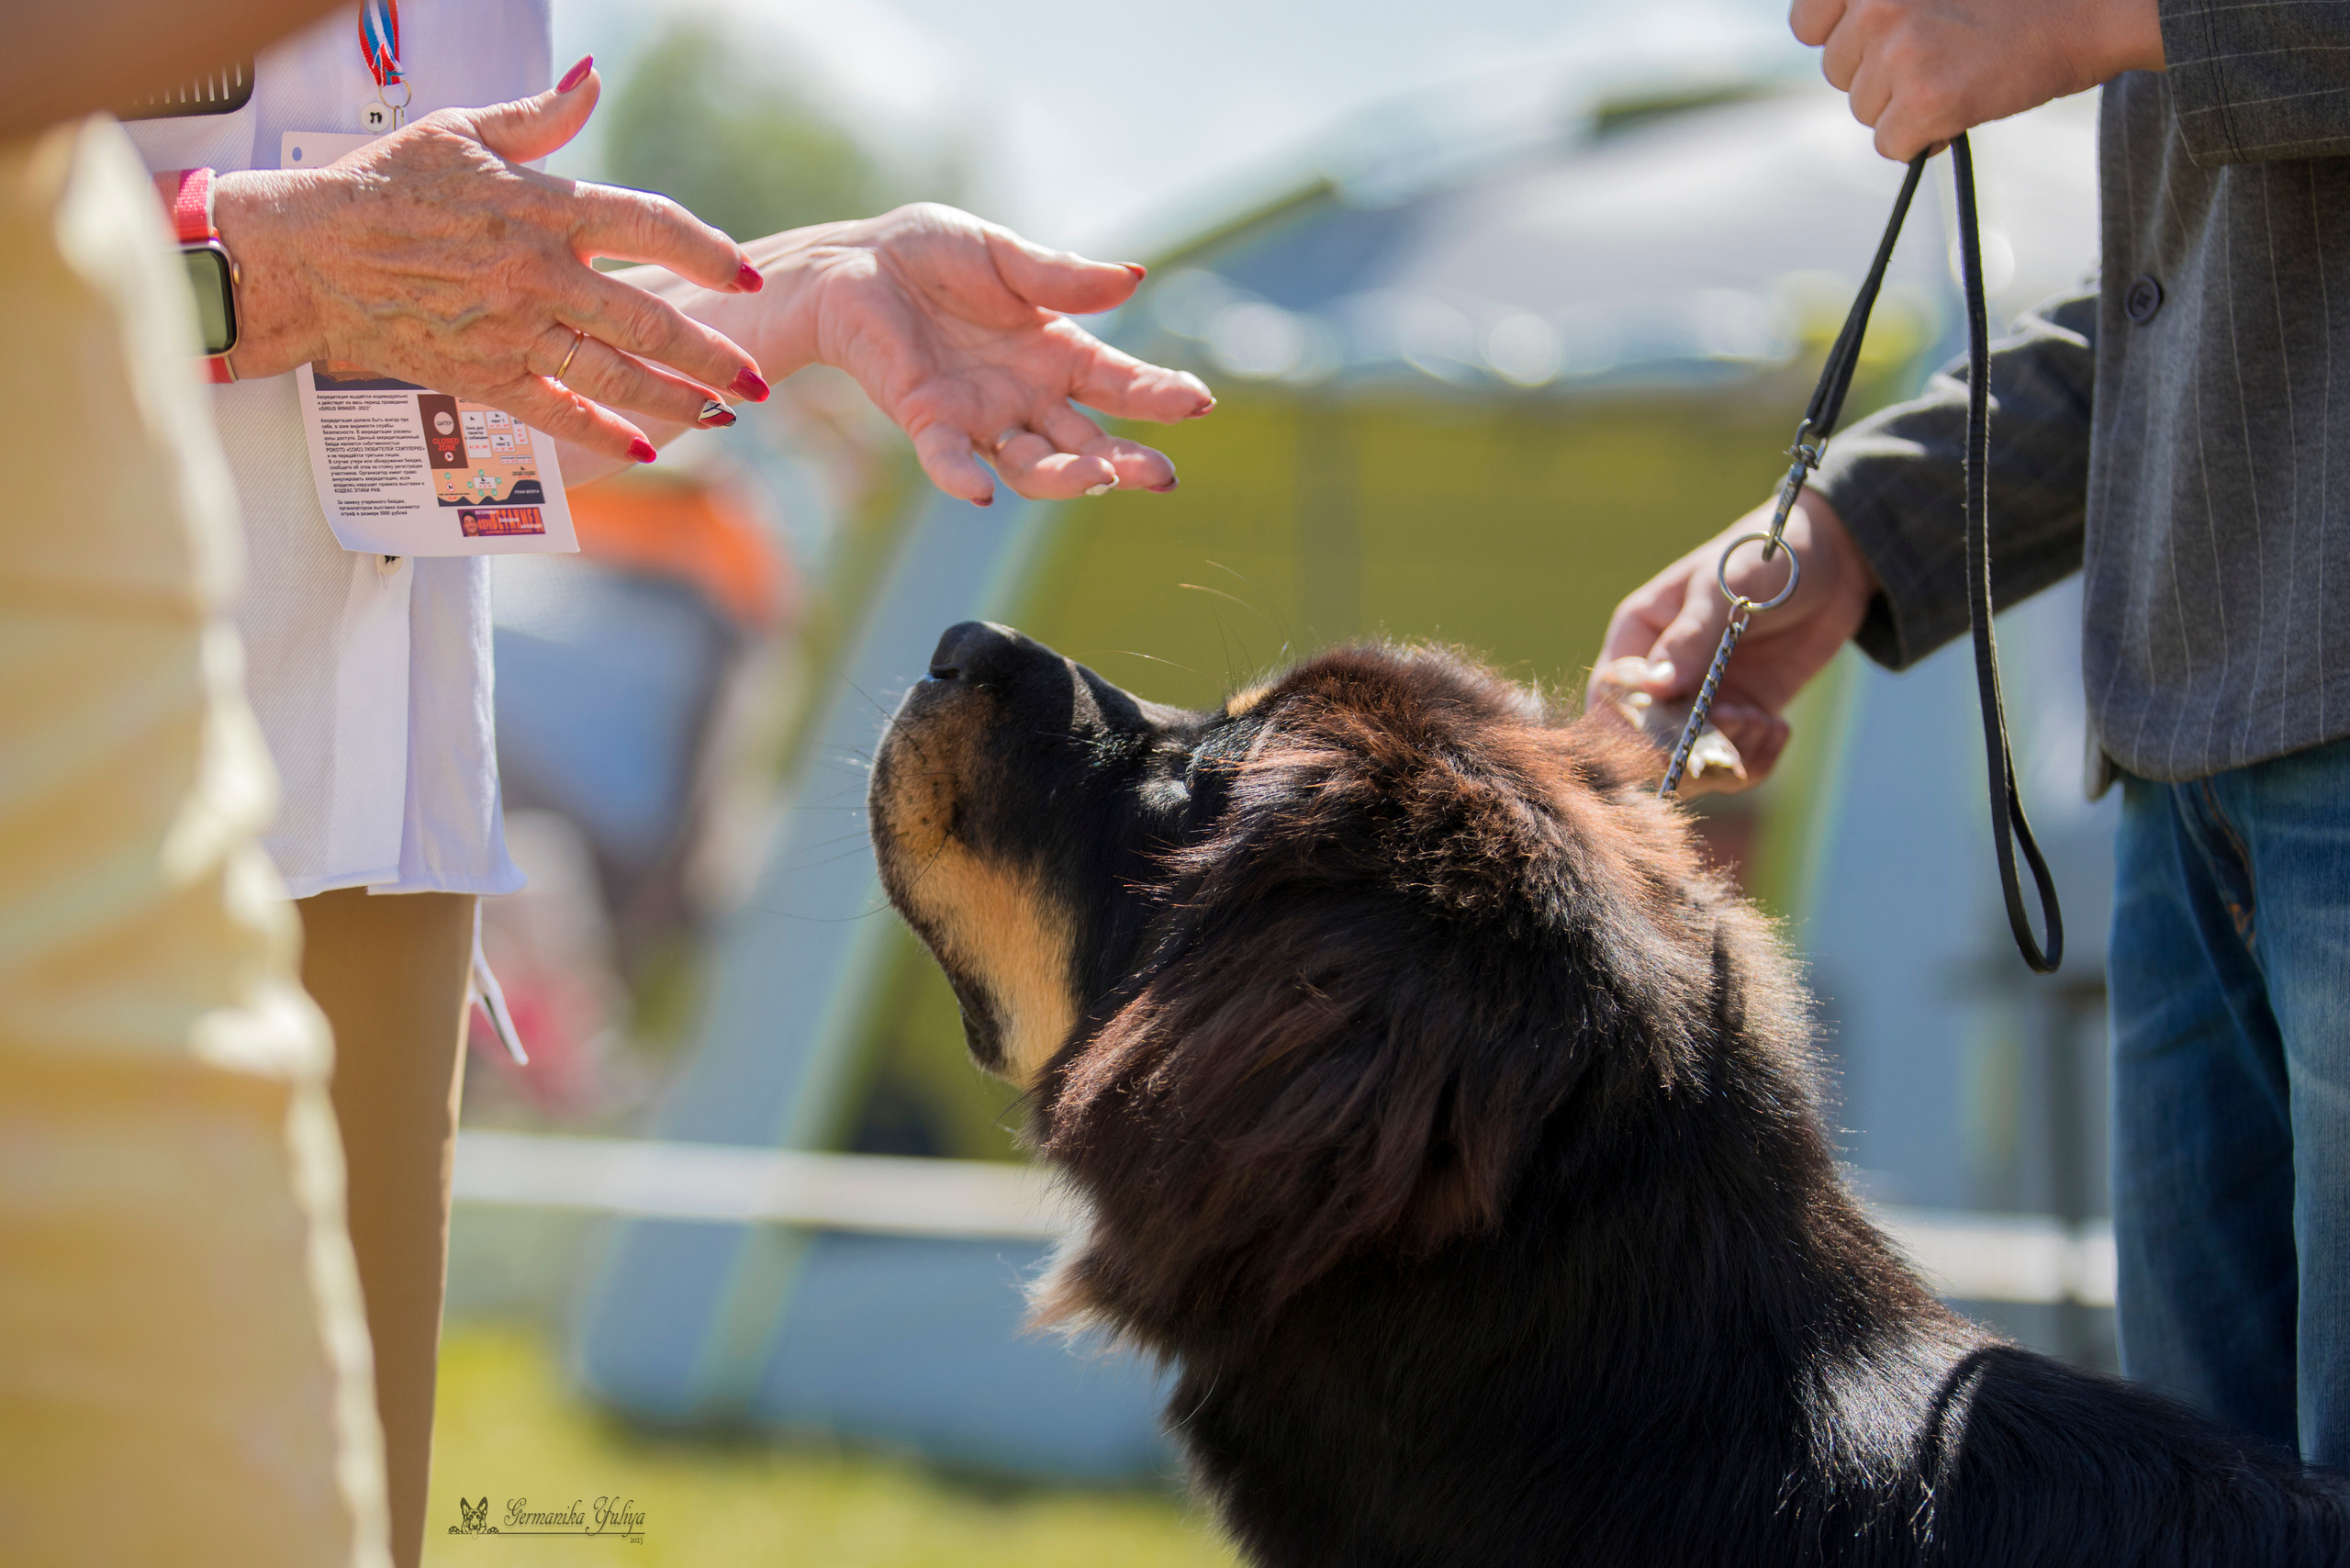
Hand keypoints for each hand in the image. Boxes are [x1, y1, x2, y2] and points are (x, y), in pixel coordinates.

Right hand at [214, 61, 763, 463]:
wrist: (307, 255)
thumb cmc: (382, 187)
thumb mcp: (462, 133)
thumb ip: (539, 117)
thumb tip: (592, 81)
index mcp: (542, 209)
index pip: (649, 226)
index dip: (707, 252)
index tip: (747, 274)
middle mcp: (539, 274)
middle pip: (648, 320)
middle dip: (713, 353)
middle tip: (758, 377)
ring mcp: (513, 329)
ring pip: (615, 374)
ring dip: (678, 398)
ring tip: (725, 412)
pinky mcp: (483, 373)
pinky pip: (557, 411)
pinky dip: (604, 432)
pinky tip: (647, 445)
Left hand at [692, 205, 1213, 503]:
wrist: (852, 261)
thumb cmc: (931, 256)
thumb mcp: (1004, 256)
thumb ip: (1063, 277)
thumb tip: (1135, 278)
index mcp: (1055, 354)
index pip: (1120, 384)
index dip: (1159, 396)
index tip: (1198, 402)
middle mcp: (1026, 396)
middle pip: (1086, 442)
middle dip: (1124, 461)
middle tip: (1159, 475)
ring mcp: (978, 415)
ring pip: (1031, 463)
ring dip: (1066, 476)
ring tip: (1100, 477)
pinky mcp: (925, 418)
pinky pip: (947, 458)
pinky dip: (961, 476)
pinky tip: (980, 493)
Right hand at [1589, 492, 1877, 788]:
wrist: (1835, 561)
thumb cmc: (1767, 557)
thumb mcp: (1726, 588)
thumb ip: (1690, 638)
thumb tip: (1654, 688)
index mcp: (1638, 637)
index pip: (1610, 697)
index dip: (1632, 725)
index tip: (1676, 728)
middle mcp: (1660, 677)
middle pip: (1643, 743)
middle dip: (1687, 749)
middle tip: (1735, 724)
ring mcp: (1700, 702)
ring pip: (1688, 764)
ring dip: (1727, 756)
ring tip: (1764, 723)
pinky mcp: (1739, 717)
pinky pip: (1733, 764)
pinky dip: (1755, 760)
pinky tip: (1778, 728)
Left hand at [1790, 0, 2164, 160]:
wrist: (2090, 9)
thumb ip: (1882, 3)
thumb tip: (1829, 35)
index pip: (1805, 22)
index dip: (1836, 41)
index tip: (1870, 46)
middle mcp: (1877, 3)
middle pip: (1838, 72)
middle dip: (1879, 75)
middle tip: (1939, 55)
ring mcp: (1898, 50)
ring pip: (1864, 110)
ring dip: (1904, 106)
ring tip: (1959, 73)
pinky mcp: (1923, 98)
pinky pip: (1892, 144)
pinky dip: (1923, 139)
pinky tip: (1962, 108)